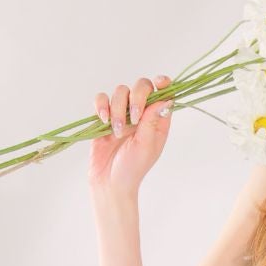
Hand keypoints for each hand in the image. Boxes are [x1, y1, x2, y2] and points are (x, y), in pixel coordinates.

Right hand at [88, 73, 174, 196]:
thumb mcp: (146, 146)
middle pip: (141, 86)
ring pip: (120, 91)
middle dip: (137, 97)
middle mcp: (142, 113)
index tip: (159, 83)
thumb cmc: (132, 169)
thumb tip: (164, 99)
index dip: (163, 83)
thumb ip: (152, 122)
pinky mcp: (104, 116)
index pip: (163, 93)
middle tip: (134, 118)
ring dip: (118, 109)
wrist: (109, 181)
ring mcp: (123, 113)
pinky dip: (102, 106)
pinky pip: (101, 99)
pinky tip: (104, 120)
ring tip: (116, 132)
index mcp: (157, 120)